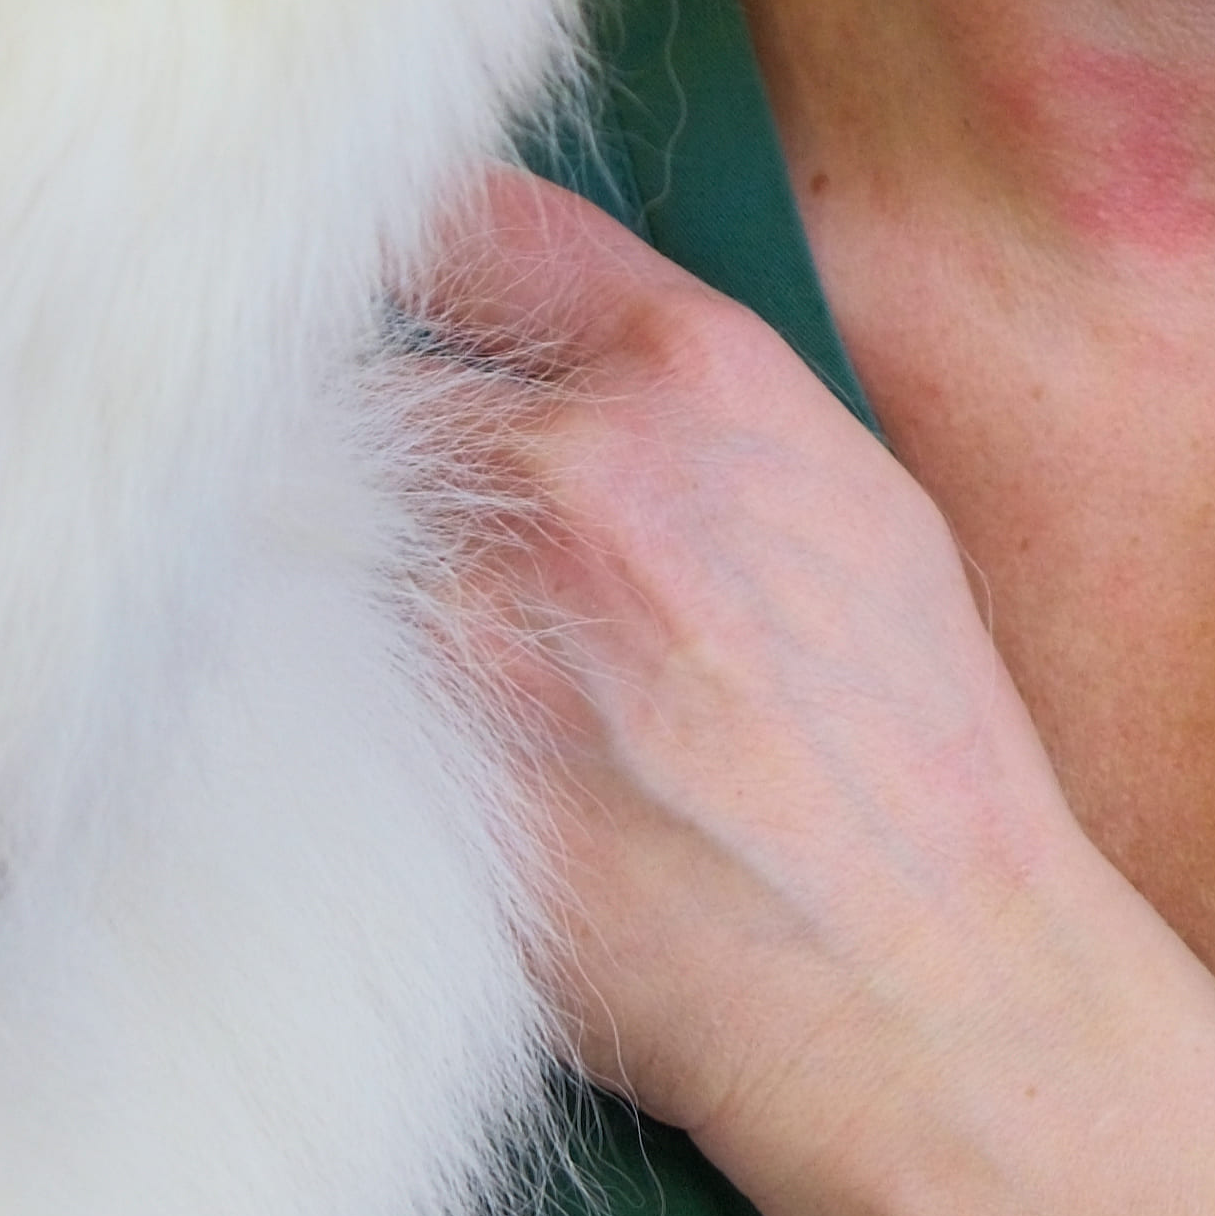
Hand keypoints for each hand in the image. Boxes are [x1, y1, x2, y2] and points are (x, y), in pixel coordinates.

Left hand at [405, 165, 1129, 1215]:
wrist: (923, 993)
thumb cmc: (909, 761)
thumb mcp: (849, 504)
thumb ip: (680, 396)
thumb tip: (539, 353)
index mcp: (690, 377)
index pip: (468, 222)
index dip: (400, 250)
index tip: (363, 281)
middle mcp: (568, 466)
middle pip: (362, 381)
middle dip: (359, 445)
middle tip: (392, 532)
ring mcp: (470, 619)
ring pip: (306, 530)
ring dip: (323, 577)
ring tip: (390, 660)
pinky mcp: (400, 766)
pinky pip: (291, 682)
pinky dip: (301, 705)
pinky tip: (360, 754)